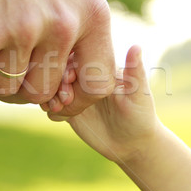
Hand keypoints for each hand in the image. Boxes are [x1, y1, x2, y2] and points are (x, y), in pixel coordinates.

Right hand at [57, 46, 160, 163]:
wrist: (132, 144)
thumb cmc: (141, 116)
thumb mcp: (139, 94)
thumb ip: (135, 71)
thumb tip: (136, 46)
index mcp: (99, 68)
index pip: (77, 59)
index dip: (69, 67)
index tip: (71, 79)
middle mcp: (84, 79)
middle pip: (59, 72)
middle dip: (56, 83)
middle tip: (65, 99)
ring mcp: (75, 95)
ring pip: (51, 89)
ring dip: (49, 96)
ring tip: (58, 108)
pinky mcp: (69, 112)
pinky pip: (51, 107)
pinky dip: (51, 110)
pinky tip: (61, 117)